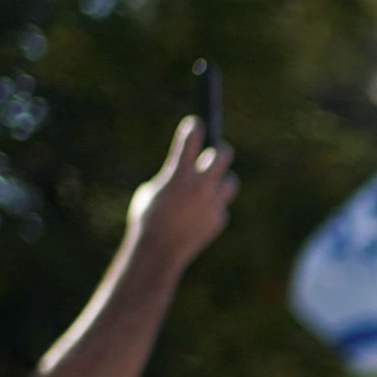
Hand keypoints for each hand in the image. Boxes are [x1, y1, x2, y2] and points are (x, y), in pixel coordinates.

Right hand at [124, 115, 238, 270]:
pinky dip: (212, 208)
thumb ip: (171, 178)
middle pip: (223, 154)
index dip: (194, 128)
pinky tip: (199, 215)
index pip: (191, 141)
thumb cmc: (146, 220)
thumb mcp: (149, 192)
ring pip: (230, 181)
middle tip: (214, 153)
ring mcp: (213, 203)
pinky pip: (220, 206)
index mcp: (178, 176)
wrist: (158, 252)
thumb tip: (185, 172)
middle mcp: (200, 186)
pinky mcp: (219, 219)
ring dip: (220, 180)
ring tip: (207, 186)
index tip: (197, 124)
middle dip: (219, 151)